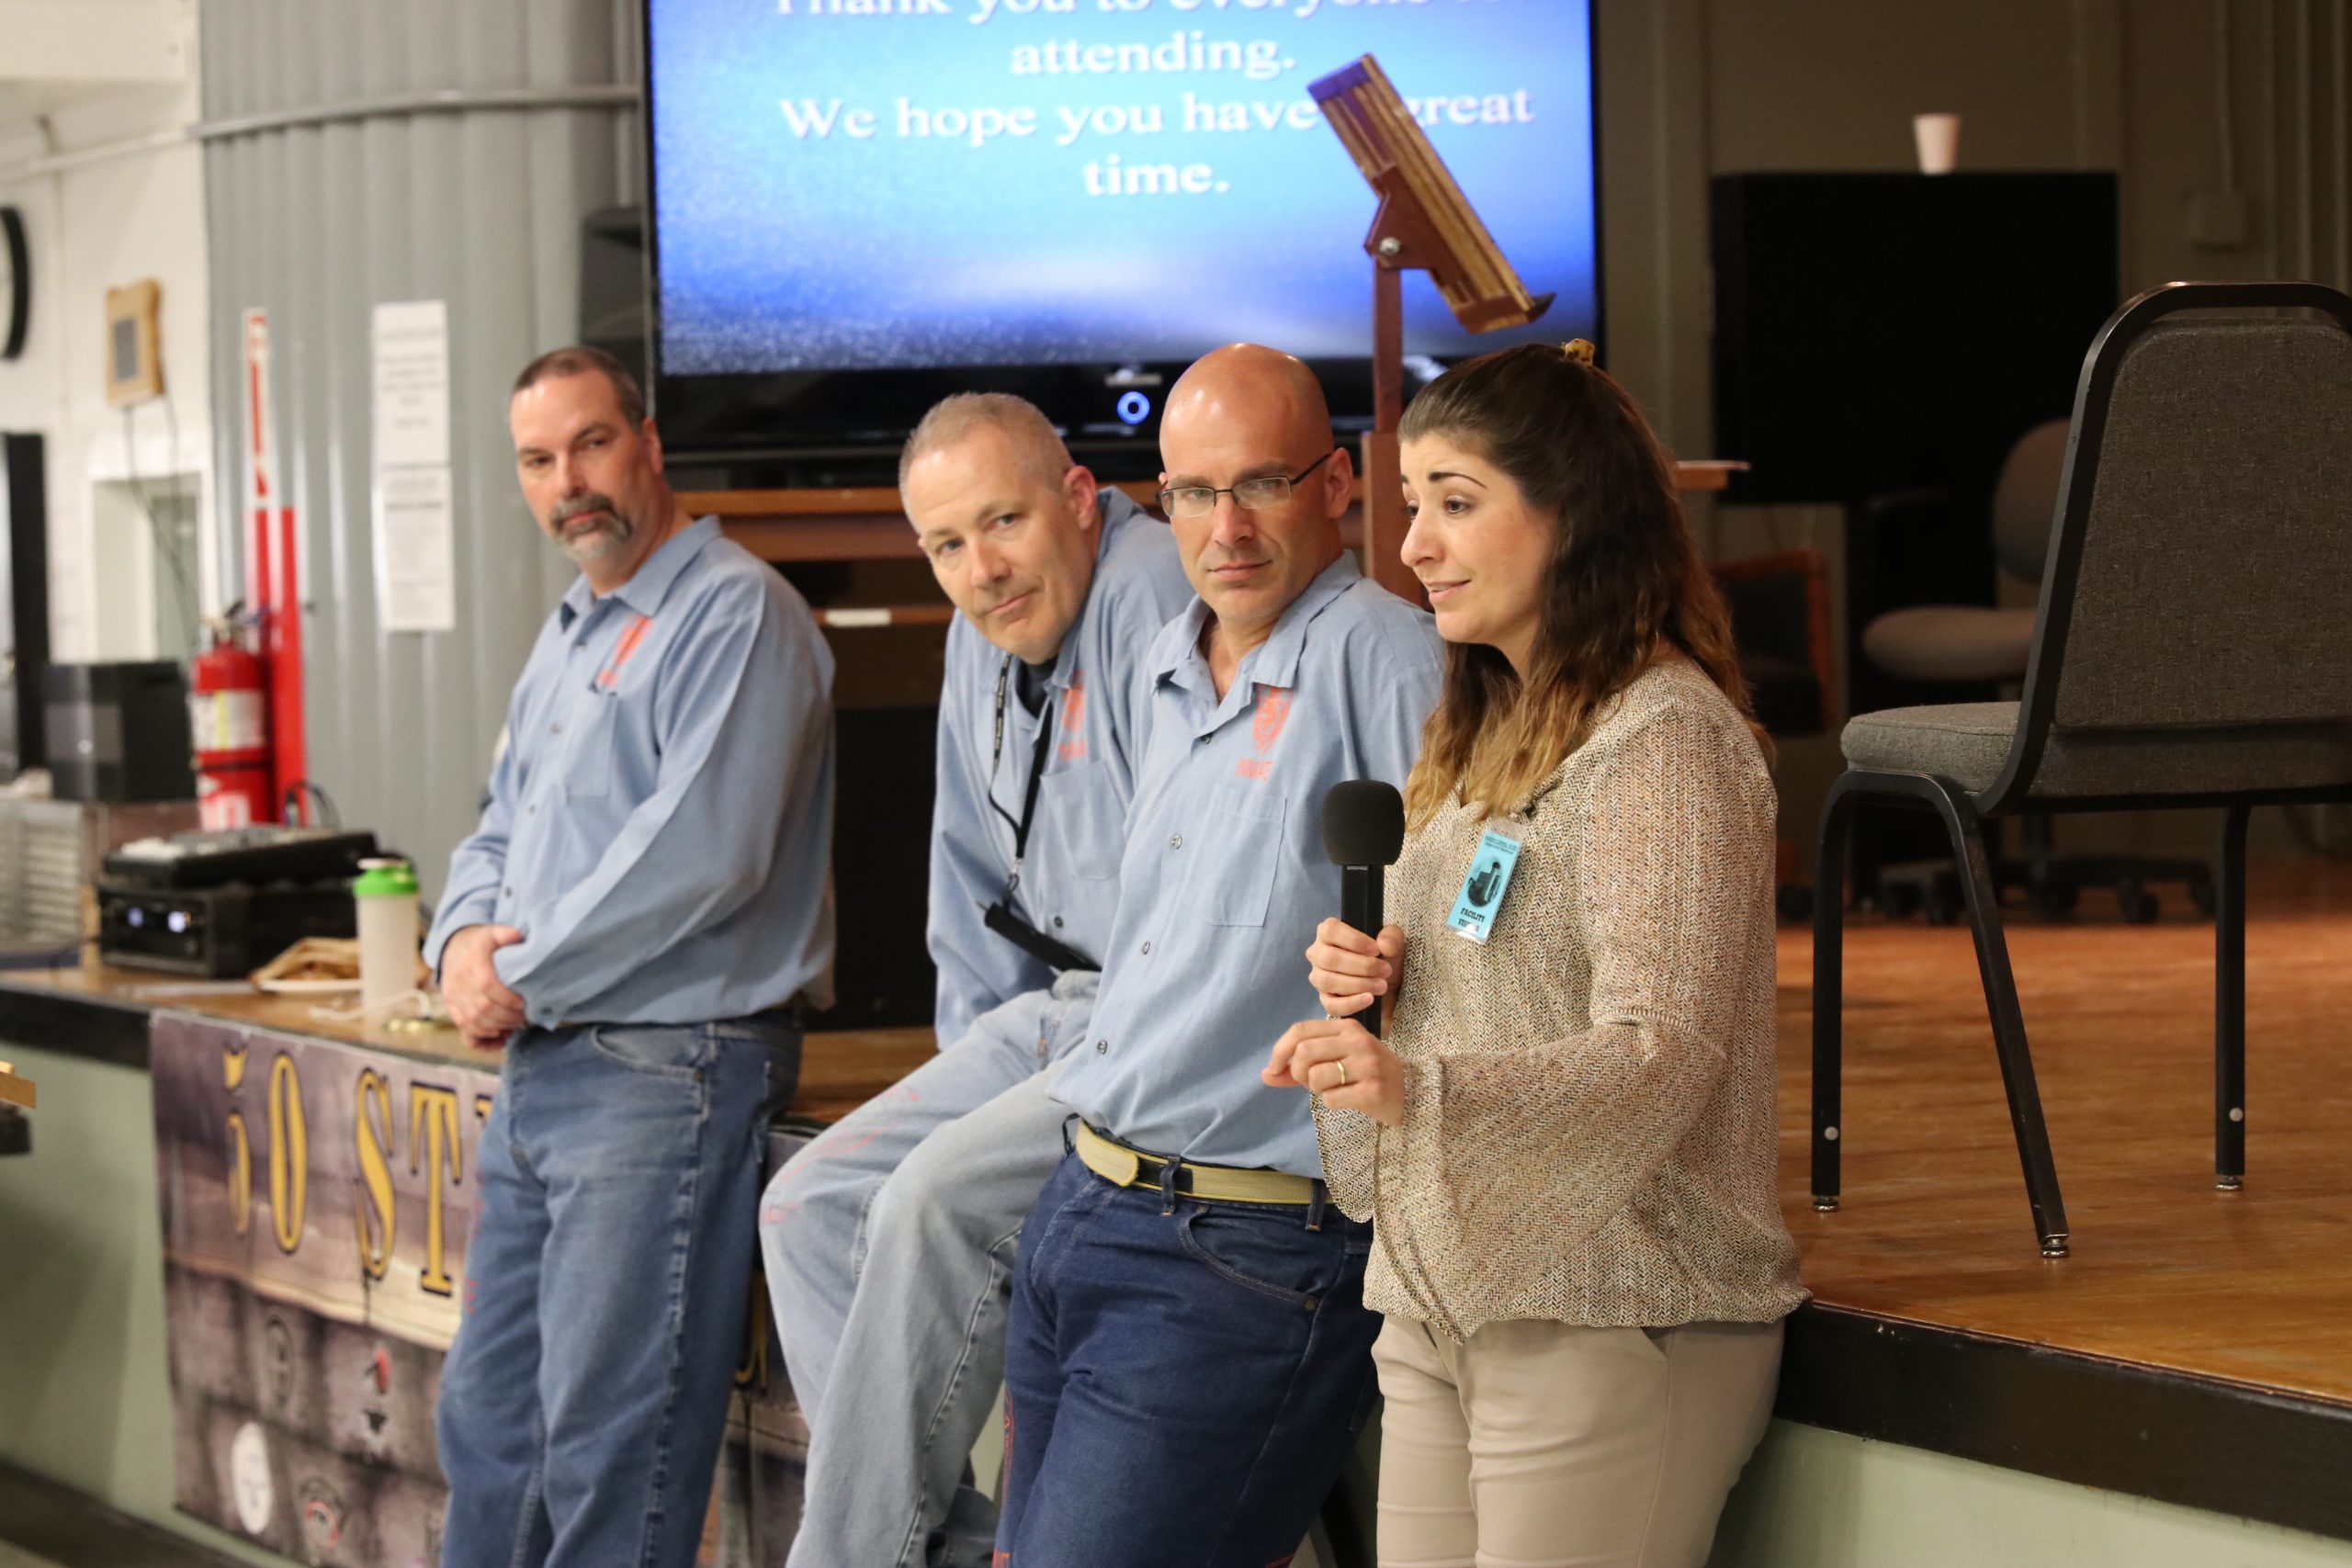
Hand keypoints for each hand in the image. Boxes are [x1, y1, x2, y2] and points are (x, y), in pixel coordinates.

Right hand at [441, 925, 527, 1047]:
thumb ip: (506, 934)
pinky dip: (482, 1040)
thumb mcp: (492, 932)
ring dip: (497, 1029)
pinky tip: (500, 1039)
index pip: (487, 985)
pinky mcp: (452, 1009)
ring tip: (514, 1026)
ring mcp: (453, 997)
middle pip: (482, 1008)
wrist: (451, 948)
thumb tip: (519, 937)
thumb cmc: (479, 942)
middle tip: (524, 1017)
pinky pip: (464, 1031)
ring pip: (473, 1022)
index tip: (523, 1003)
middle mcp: (459, 981)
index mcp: (471, 961)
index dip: (506, 998)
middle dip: (507, 1017)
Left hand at [1261, 1016, 1405, 1127]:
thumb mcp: (1337, 1060)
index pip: (1300, 1030)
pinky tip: (1348, 1099)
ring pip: (1316, 1077)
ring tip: (1333, 1090)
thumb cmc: (1366, 1075)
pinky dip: (1332, 1103)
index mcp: (1346, 1027)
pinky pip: (1332, 1098)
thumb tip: (1266, 1074)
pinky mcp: (1373, 1089)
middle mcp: (1357, 1041)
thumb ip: (1300, 1067)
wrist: (1411, 1092)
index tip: (1274, 1069)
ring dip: (1317, 1090)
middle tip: (1312, 1083)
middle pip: (1304, 1052)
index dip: (1280, 1050)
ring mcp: (1367, 1064)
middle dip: (1299, 1074)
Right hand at [1305, 919, 1405, 1018]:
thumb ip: (1392, 938)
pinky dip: (1352, 1003)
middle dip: (1362, 966)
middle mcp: (1318, 954)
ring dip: (1359, 984)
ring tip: (1382, 985)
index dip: (1354, 941)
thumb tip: (1384, 944)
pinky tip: (1369, 999)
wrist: (1391, 987)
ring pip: (1328, 982)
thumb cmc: (1385, 958)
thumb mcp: (1394, 943)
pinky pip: (1331, 1005)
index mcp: (1328, 932)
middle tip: (1386, 970)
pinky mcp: (1326, 1000)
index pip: (1330, 931)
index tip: (1376, 950)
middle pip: (1330, 959)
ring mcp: (1319, 978)